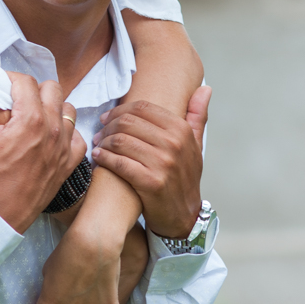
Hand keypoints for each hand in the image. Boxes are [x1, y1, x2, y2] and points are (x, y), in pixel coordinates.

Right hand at [0, 73, 85, 233]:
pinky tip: (52, 137)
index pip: (26, 82)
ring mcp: (63, 146)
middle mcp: (52, 129)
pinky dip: (67, 134)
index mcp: (30, 119)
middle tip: (17, 100)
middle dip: (34, 90)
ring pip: (68, 110)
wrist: (1, 215)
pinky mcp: (68, 164)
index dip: (12, 79)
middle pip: (52, 89)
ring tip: (35, 116)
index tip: (1, 86)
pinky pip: (77, 138)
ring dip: (54, 108)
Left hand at [91, 85, 210, 237]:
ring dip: (104, 142)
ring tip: (99, 145)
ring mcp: (163, 163)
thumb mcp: (196, 145)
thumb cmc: (185, 177)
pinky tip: (99, 158)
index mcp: (181, 129)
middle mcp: (174, 144)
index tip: (107, 118)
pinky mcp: (150, 182)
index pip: (142, 108)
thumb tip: (205, 88)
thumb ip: (197, 115)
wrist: (184, 215)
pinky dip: (104, 158)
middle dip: (108, 126)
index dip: (119, 110)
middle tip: (100, 133)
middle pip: (128, 122)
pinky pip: (119, 163)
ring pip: (121, 141)